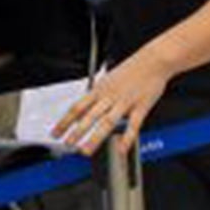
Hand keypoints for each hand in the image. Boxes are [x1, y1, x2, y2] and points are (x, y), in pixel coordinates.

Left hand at [51, 48, 172, 156]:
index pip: (77, 107)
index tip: (56, 133)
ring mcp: (125, 102)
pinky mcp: (141, 106)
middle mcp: (110, 96)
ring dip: (95, 137)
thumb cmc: (132, 69)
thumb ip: (97, 95)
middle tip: (67, 144)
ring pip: (107, 122)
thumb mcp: (108, 79)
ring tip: (86, 150)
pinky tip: (121, 148)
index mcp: (100, 90)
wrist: (153, 60)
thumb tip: (84, 108)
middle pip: (89, 116)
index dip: (64, 121)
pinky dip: (127, 138)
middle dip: (76, 131)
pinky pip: (133, 125)